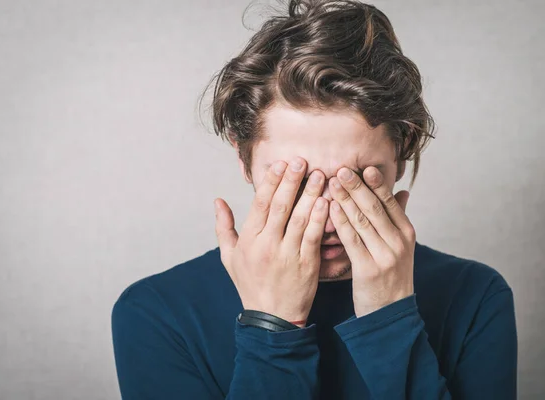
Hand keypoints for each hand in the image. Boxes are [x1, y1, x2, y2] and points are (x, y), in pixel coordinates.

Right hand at [214, 157, 328, 326]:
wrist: (271, 318)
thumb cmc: (250, 284)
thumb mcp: (229, 257)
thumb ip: (224, 227)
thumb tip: (217, 201)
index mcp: (249, 240)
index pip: (260, 204)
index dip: (271, 181)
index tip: (280, 163)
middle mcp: (267, 245)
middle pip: (280, 206)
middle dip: (291, 181)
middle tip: (301, 160)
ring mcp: (287, 255)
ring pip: (299, 218)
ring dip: (310, 194)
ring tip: (319, 175)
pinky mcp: (306, 265)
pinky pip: (313, 237)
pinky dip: (319, 219)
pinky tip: (327, 202)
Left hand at [328, 166, 414, 317]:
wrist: (392, 314)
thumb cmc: (392, 276)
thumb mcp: (401, 247)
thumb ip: (399, 218)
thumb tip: (404, 191)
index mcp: (407, 233)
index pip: (389, 202)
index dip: (375, 183)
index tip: (362, 166)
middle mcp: (398, 242)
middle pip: (375, 207)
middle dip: (357, 186)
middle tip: (341, 168)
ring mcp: (385, 255)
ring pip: (362, 220)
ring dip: (345, 199)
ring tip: (332, 182)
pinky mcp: (368, 269)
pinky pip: (351, 240)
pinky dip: (340, 221)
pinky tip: (330, 208)